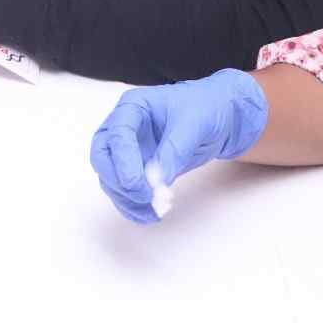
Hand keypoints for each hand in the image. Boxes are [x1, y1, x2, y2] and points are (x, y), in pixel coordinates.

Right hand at [89, 69, 269, 223]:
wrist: (220, 118)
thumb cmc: (206, 109)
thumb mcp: (196, 123)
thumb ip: (175, 150)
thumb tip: (156, 180)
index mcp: (133, 107)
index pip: (117, 134)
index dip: (123, 161)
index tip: (137, 184)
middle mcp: (123, 128)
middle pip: (103, 157)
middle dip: (118, 181)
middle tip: (143, 197)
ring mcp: (129, 151)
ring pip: (111, 178)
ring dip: (126, 199)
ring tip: (152, 212)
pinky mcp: (137, 170)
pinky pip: (125, 191)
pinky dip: (133, 206)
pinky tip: (150, 214)